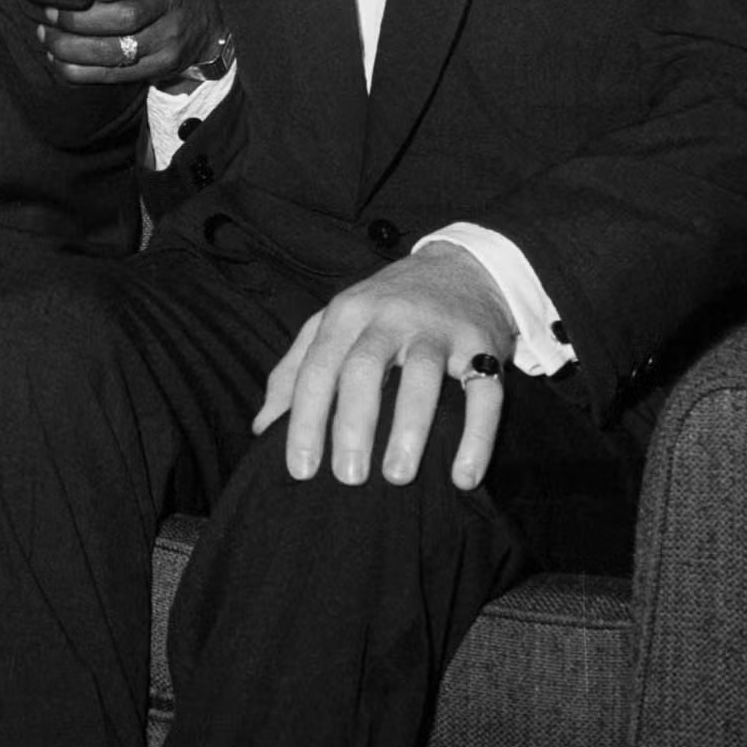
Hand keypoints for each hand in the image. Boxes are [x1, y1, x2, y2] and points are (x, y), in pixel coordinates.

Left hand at [20, 0, 224, 85]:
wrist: (214, 20)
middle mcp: (176, 3)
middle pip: (127, 16)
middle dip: (80, 19)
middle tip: (49, 14)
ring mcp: (172, 38)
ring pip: (118, 48)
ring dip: (74, 47)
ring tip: (46, 38)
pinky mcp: (164, 64)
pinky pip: (119, 72)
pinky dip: (84, 70)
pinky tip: (59, 62)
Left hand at [252, 246, 516, 491]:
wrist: (461, 267)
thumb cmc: (384, 308)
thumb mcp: (333, 324)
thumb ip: (295, 370)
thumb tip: (263, 426)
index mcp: (346, 314)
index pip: (317, 368)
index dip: (305, 419)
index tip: (300, 469)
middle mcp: (388, 317)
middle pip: (364, 368)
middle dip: (352, 425)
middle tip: (347, 479)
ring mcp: (436, 329)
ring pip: (421, 377)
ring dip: (408, 429)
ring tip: (397, 476)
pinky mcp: (481, 345)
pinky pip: (483, 393)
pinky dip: (476, 437)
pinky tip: (463, 476)